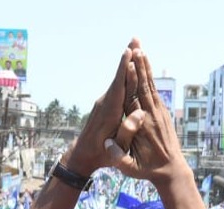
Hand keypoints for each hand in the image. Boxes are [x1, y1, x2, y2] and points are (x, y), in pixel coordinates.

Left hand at [65, 45, 140, 177]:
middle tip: (135, 39)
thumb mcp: (116, 148)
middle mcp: (106, 103)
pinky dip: (125, 74)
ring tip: (135, 45)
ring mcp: (105, 102)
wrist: (84, 154)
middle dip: (127, 58)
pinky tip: (130, 66)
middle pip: (119, 77)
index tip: (130, 53)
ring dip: (127, 62)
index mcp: (110, 112)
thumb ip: (128, 131)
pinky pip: (118, 86)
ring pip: (118, 79)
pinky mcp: (106, 104)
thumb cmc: (102, 154)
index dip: (124, 69)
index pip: (119, 86)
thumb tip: (140, 114)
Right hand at [106, 42, 188, 186]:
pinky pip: (156, 92)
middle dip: (140, 68)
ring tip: (141, 51)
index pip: (133, 100)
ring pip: (151, 87)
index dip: (131, 82)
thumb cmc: (147, 170)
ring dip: (146, 69)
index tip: (128, 66)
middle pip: (144, 87)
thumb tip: (108, 144)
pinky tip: (147, 69)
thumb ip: (119, 156)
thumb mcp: (130, 168)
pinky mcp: (163, 115)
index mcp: (141, 127)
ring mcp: (160, 115)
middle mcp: (151, 117)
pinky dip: (151, 79)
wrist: (171, 171)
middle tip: (135, 48)